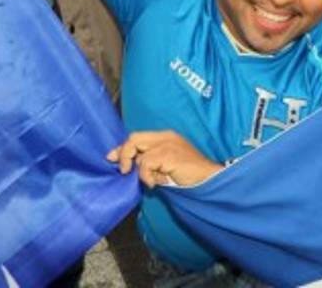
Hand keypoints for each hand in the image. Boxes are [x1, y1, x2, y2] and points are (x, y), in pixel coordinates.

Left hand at [106, 130, 223, 187]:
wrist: (211, 181)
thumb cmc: (191, 178)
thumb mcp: (166, 168)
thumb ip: (151, 164)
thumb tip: (130, 167)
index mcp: (166, 137)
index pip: (138, 137)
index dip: (122, 148)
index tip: (111, 158)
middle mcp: (166, 137)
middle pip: (134, 138)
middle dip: (123, 153)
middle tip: (123, 171)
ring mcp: (168, 143)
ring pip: (136, 147)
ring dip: (137, 168)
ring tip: (149, 180)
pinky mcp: (169, 154)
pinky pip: (145, 163)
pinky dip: (145, 176)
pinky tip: (155, 184)